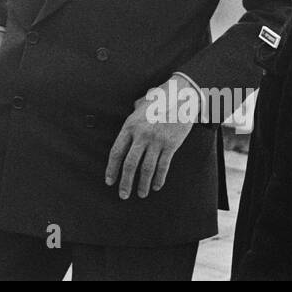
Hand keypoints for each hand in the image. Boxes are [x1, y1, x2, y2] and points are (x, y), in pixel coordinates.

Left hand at [104, 75, 197, 199]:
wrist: (181, 96)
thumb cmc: (159, 99)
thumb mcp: (140, 105)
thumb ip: (132, 117)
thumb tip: (128, 124)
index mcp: (130, 126)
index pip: (116, 152)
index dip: (112, 169)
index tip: (109, 181)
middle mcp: (141, 135)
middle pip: (130, 164)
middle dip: (125, 182)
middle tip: (123, 195)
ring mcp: (157, 141)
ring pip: (147, 169)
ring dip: (143, 184)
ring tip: (141, 194)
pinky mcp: (171, 145)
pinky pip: (163, 166)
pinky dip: (159, 178)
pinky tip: (156, 186)